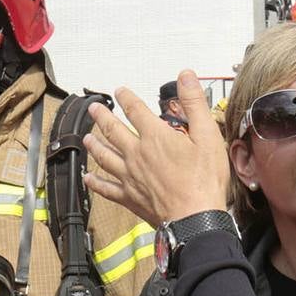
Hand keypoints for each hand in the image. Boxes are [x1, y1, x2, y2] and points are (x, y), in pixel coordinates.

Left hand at [83, 70, 229, 226]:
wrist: (194, 218)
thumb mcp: (207, 135)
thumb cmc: (203, 181)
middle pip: (113, 130)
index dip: (127, 98)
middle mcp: (137, 154)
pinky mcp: (129, 197)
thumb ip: (194, 103)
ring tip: (87, 137)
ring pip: (104, 156)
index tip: (120, 91)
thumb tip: (186, 77)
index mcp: (155, 137)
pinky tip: (89, 178)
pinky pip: (106, 188)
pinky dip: (95, 182)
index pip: (135, 110)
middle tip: (94, 108)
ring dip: (94, 145)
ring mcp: (130, 176)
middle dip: (102, 116)